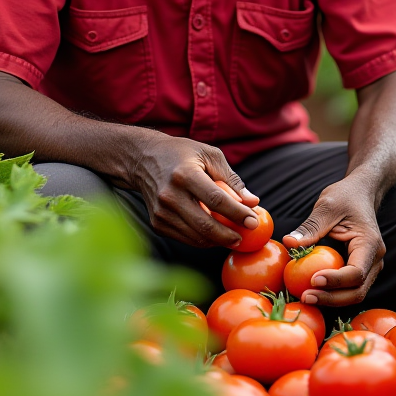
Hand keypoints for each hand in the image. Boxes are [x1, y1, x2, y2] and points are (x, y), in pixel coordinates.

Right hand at [129, 133, 259, 248]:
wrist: (142, 159)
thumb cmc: (182, 154)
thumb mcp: (209, 155)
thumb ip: (232, 179)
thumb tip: (253, 202)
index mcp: (185, 174)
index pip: (216, 200)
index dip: (237, 213)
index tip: (253, 221)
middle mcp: (170, 195)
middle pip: (205, 225)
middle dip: (229, 236)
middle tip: (245, 237)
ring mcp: (161, 212)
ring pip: (196, 237)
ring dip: (218, 241)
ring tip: (234, 236)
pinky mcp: (157, 223)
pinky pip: (186, 238)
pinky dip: (203, 240)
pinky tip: (215, 234)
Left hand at [282, 175, 384, 306]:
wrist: (360, 193)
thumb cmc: (345, 197)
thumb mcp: (327, 207)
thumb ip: (310, 227)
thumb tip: (288, 242)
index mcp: (369, 244)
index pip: (357, 272)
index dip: (335, 281)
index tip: (313, 279)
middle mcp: (375, 259)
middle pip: (358, 291)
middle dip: (332, 298)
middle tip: (305, 297)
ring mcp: (370, 266)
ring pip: (355, 294)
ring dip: (331, 300)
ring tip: (306, 297)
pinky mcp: (360, 269)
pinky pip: (349, 288)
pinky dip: (332, 293)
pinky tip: (312, 292)